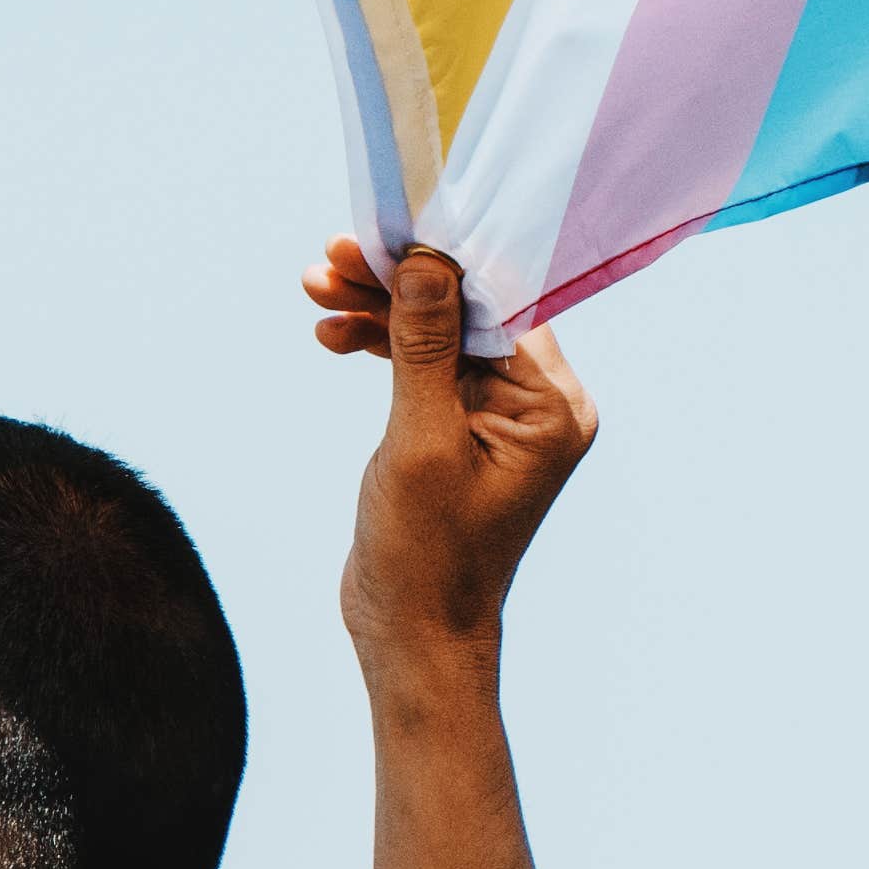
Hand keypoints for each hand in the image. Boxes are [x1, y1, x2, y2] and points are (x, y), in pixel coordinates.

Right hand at [312, 240, 596, 658]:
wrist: (412, 635)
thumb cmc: (425, 555)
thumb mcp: (421, 443)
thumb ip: (424, 348)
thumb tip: (428, 262)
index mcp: (553, 407)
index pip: (501, 304)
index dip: (441, 263)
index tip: (385, 234)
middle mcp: (538, 405)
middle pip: (466, 311)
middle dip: (397, 284)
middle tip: (331, 260)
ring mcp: (499, 416)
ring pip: (438, 333)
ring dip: (379, 310)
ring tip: (315, 289)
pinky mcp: (459, 428)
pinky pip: (424, 365)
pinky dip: (380, 345)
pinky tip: (332, 333)